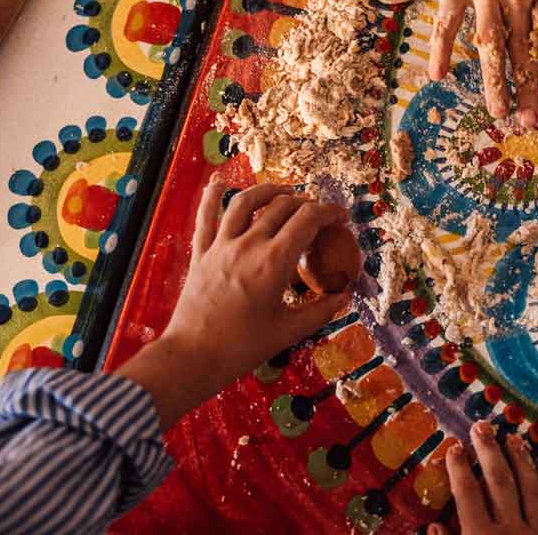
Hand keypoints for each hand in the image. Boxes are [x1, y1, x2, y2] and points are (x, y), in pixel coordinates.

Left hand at [116, 180, 349, 428]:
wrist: (193, 356)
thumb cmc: (243, 347)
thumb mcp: (289, 331)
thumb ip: (320, 311)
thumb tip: (344, 296)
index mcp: (274, 262)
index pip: (308, 220)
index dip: (329, 213)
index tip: (340, 219)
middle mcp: (249, 245)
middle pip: (282, 207)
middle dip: (306, 203)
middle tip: (318, 214)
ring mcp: (222, 245)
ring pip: (246, 201)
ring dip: (268, 191)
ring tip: (283, 192)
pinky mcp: (201, 253)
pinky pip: (205, 216)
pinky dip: (211, 195)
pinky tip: (218, 181)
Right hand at [429, 421, 537, 534]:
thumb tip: (433, 526)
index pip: (467, 493)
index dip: (459, 468)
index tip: (454, 447)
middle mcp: (510, 531)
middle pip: (499, 482)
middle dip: (489, 452)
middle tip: (482, 427)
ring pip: (531, 490)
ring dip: (522, 462)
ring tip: (514, 439)